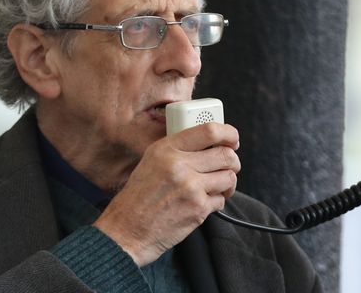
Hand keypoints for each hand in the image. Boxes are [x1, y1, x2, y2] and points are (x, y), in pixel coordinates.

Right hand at [92, 122, 239, 266]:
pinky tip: (202, 203)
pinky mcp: (198, 209)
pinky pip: (221, 200)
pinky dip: (216, 202)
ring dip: (227, 182)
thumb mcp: (151, 161)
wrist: (128, 229)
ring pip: (229, 177)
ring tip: (217, 186)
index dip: (228, 133)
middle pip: (225, 154)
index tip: (232, 139)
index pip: (209, 130)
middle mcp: (179, 165)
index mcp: (166, 149)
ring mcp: (190, 187)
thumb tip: (210, 142)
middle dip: (232, 161)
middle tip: (229, 165)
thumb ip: (177, 149)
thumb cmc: (139, 197)